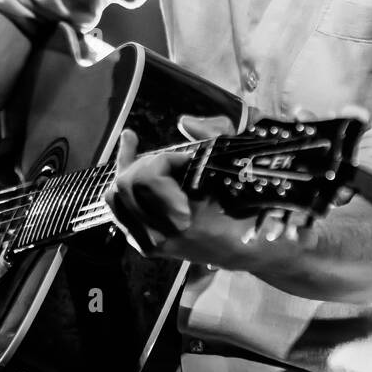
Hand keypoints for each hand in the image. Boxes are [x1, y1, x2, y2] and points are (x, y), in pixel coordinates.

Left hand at [105, 120, 319, 265]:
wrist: (254, 249)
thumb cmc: (251, 209)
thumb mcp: (239, 170)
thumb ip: (214, 139)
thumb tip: (185, 123)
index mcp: (183, 218)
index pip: (151, 176)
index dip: (167, 158)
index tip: (188, 157)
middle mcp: (160, 233)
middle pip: (129, 182)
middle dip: (149, 161)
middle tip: (175, 159)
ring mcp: (151, 242)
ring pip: (116, 196)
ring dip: (132, 170)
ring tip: (142, 152)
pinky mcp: (147, 244)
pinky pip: (119, 211)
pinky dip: (123, 184)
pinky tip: (131, 153)